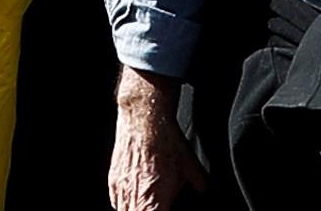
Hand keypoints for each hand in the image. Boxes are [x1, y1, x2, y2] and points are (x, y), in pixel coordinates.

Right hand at [111, 75, 204, 210]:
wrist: (144, 118)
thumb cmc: (166, 140)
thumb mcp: (190, 165)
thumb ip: (200, 183)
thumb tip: (207, 189)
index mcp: (154, 200)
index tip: (166, 208)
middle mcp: (134, 197)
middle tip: (160, 206)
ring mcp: (121, 189)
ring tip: (148, 205)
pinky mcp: (113, 180)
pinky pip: (117, 203)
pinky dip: (126, 206)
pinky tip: (137, 201)